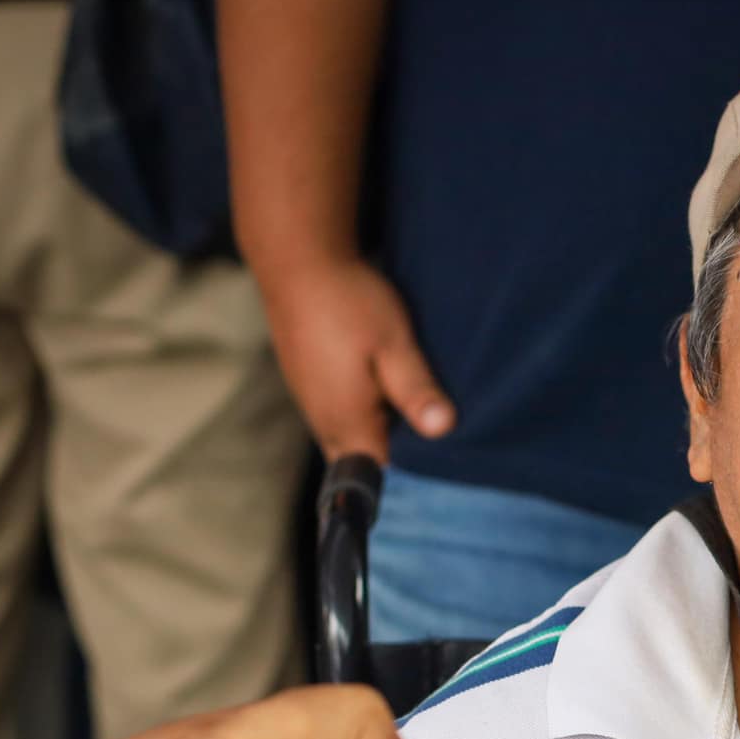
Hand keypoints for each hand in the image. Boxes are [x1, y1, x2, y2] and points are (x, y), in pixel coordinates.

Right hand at [255, 256, 454, 462]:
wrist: (297, 261)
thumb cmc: (349, 301)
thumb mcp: (395, 344)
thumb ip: (416, 391)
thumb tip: (443, 429)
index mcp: (347, 421)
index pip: (377, 476)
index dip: (407, 477)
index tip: (437, 468)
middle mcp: (323, 421)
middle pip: (362, 464)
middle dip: (395, 459)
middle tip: (431, 441)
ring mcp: (311, 403)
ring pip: (350, 439)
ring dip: (380, 434)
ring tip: (412, 413)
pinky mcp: (308, 384)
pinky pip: (340, 417)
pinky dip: (365, 414)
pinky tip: (386, 391)